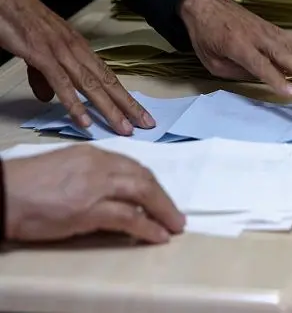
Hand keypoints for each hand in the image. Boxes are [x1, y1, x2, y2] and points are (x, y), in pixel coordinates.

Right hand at [0, 0, 154, 135]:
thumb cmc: (23, 21)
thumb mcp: (38, 52)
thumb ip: (44, 77)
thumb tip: (48, 98)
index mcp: (80, 49)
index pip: (108, 77)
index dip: (125, 97)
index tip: (140, 114)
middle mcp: (77, 51)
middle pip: (108, 82)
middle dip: (128, 106)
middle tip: (146, 125)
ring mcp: (61, 53)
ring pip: (91, 85)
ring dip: (109, 109)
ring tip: (123, 128)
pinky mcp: (42, 55)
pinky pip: (62, 83)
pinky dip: (74, 104)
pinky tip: (85, 121)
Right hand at [3, 145, 184, 243]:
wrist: (1, 193)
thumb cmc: (25, 185)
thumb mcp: (65, 170)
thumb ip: (91, 176)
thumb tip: (113, 194)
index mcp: (93, 154)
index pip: (133, 167)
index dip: (151, 184)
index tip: (161, 197)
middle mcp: (99, 166)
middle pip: (144, 179)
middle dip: (164, 198)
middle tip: (176, 215)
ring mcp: (95, 187)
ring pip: (143, 194)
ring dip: (164, 212)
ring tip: (175, 226)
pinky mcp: (88, 210)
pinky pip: (129, 217)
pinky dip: (148, 227)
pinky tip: (158, 236)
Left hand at [179, 0, 291, 96]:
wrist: (208, 5)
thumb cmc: (207, 36)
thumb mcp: (212, 61)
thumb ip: (235, 71)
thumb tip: (259, 78)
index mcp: (238, 45)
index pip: (261, 65)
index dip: (277, 79)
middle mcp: (258, 37)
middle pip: (284, 54)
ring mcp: (270, 31)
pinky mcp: (277, 30)